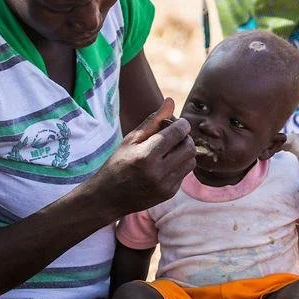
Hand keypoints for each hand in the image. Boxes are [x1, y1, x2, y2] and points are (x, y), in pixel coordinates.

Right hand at [90, 99, 194, 217]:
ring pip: (191, 161)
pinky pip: (184, 173)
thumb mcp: (131, 139)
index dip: (181, 124)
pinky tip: (164, 165)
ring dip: (184, 151)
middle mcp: (158, 172)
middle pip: (189, 146)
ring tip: (170, 149)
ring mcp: (165, 185)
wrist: (107, 197)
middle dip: (185, 137)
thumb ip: (153, 121)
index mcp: (146, 155)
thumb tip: (170, 101)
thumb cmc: (117, 163)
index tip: (177, 122)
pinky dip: (179, 165)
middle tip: (174, 135)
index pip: (177, 133)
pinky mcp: (169, 193)